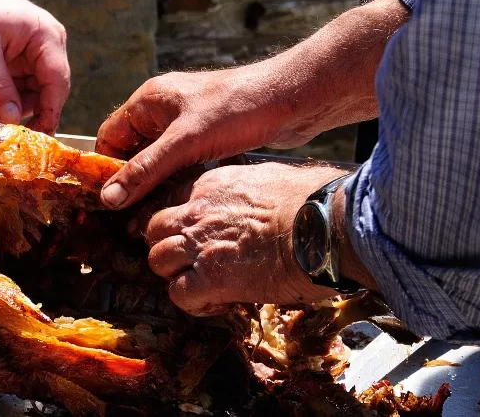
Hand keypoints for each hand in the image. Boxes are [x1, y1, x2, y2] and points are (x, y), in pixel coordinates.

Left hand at [0, 0, 69, 132]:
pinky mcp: (21, 58)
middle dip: (28, 110)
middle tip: (7, 128)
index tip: (39, 137)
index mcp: (47, 35)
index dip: (50, 111)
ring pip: (34, 91)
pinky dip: (6, 95)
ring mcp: (35, 52)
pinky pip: (21, 86)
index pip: (58, 80)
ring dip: (14, 104)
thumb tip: (12, 121)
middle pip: (49, 89)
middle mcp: (48, 44)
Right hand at [99, 0, 410, 209]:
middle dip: (130, 179)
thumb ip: (145, 170)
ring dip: (156, 181)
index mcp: (148, 100)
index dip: (104, 168)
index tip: (106, 203)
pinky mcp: (207, 134)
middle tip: (129, 216)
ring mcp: (186, 121)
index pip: (109, 137)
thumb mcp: (185, 143)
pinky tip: (183, 199)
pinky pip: (181, 159)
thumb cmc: (236, 109)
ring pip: (158, 157)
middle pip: (131, 148)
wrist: (291, 98)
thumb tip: (108, 198)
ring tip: (155, 213)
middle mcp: (163, 108)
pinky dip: (178, 177)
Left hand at [143, 162, 343, 313]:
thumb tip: (262, 191)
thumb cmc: (312, 198)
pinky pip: (179, 294)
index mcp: (211, 185)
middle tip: (187, 258)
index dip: (175, 219)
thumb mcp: (270, 175)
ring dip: (174, 273)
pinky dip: (191, 303)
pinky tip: (213, 302)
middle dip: (165, 244)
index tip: (186, 232)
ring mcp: (200, 246)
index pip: (171, 199)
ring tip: (199, 282)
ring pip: (157, 260)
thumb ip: (248, 187)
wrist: (325, 225)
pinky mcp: (212, 279)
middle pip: (154, 228)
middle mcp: (197, 213)